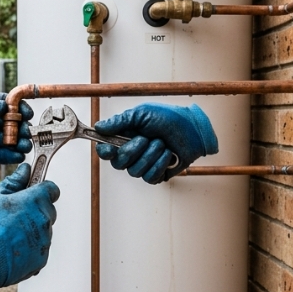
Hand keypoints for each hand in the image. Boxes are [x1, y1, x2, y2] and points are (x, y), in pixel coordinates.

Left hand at [0, 93, 32, 179]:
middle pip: (12, 122)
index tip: (26, 112)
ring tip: (23, 144)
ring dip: (20, 141)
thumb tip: (2, 106)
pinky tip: (16, 155)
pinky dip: (12, 155)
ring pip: (10, 139)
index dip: (18, 107)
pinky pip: (3, 155)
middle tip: (25, 131)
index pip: (6, 103)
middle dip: (21, 126)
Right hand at [0, 163, 59, 291]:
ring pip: (43, 230)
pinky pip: (39, 248)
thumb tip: (24, 171)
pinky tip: (10, 248)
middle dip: (34, 210)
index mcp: (34, 201)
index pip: (51, 189)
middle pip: (47, 210)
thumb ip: (13, 182)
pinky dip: (29, 247)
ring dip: (31, 229)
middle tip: (12, 215)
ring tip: (7, 235)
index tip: (32, 191)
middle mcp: (44, 220)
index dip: (41, 188)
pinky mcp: (41, 259)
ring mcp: (44, 241)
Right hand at [94, 103, 217, 182]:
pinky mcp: (157, 175)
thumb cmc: (167, 118)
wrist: (192, 129)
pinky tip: (168, 155)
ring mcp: (143, 165)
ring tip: (162, 144)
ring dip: (150, 156)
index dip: (104, 151)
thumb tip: (99, 126)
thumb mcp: (142, 114)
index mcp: (124, 138)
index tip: (109, 148)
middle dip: (132, 151)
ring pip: (134, 171)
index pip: (105, 151)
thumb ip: (120, 121)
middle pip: (118, 163)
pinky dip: (159, 165)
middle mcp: (131, 154)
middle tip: (146, 139)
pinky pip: (149, 178)